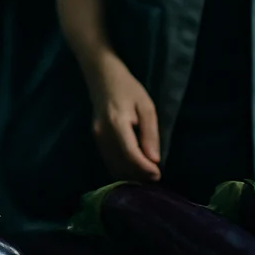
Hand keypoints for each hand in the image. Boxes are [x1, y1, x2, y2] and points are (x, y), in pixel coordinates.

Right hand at [85, 57, 160, 181]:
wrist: (102, 77)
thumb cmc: (128, 89)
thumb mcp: (146, 107)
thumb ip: (150, 134)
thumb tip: (154, 160)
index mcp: (116, 123)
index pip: (130, 155)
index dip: (144, 169)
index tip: (158, 174)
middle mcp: (102, 133)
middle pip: (120, 164)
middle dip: (139, 175)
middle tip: (156, 177)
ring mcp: (96, 137)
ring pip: (113, 166)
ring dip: (130, 175)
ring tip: (147, 174)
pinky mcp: (95, 140)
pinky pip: (108, 161)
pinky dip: (122, 169)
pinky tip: (134, 168)